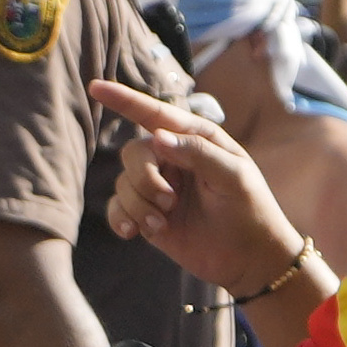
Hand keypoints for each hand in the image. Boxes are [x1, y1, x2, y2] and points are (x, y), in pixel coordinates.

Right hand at [93, 80, 314, 298]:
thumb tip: (158, 137)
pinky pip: (117, 208)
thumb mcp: (234, 176)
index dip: (124, 100)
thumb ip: (198, 153)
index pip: (155, 114)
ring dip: (139, 204)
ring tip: (163, 223)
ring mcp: (159, 187)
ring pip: (124, 183)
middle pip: (134, 153)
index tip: (96, 88)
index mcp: (195, 138)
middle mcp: (173, 158)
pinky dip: (121, 219)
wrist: (250, 259)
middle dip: (144, 178)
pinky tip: (133, 233)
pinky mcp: (148, 215)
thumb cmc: (250, 210)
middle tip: (169, 201)